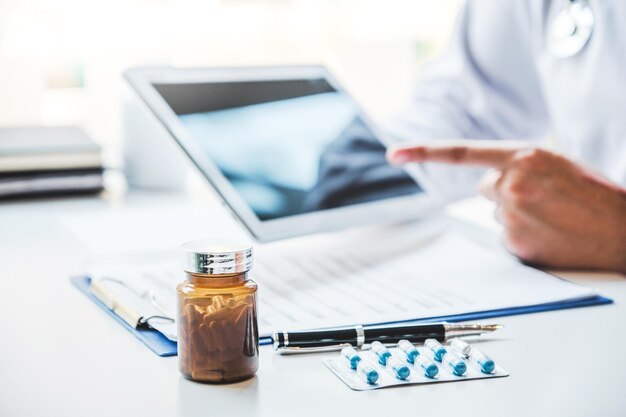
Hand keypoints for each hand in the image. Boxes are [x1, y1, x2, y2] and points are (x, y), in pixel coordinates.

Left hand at [387, 143, 625, 272]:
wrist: (624, 230)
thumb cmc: (594, 194)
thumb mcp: (558, 163)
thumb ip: (519, 166)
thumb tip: (488, 183)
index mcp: (523, 156)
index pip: (462, 152)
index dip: (424, 151)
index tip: (394, 153)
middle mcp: (512, 184)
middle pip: (485, 189)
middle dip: (505, 193)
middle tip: (542, 199)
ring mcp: (512, 217)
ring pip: (497, 214)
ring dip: (517, 216)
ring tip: (554, 218)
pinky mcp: (515, 245)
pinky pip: (506, 238)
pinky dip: (523, 238)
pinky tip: (551, 236)